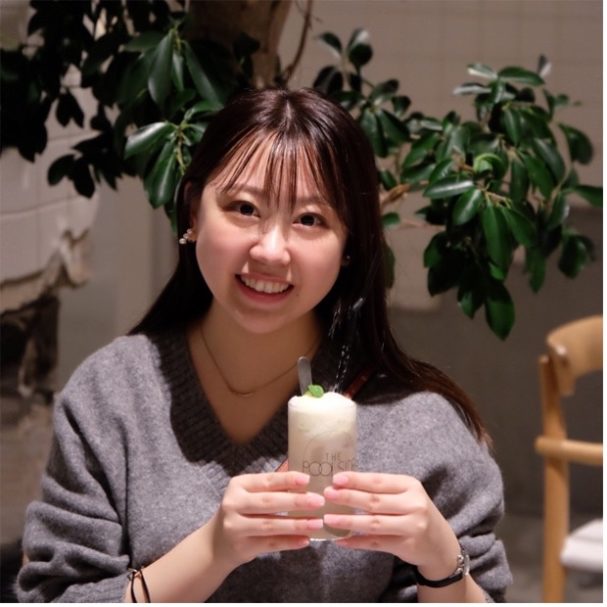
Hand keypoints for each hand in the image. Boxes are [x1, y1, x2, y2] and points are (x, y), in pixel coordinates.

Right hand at [209, 471, 324, 569]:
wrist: (216, 543)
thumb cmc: (240, 511)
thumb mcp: (249, 493)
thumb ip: (272, 483)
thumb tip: (301, 468)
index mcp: (238, 485)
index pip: (266, 480)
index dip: (287, 480)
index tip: (307, 479)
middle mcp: (234, 504)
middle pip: (269, 502)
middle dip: (296, 501)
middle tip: (319, 501)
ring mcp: (236, 527)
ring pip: (270, 525)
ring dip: (296, 524)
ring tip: (317, 523)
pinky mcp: (242, 547)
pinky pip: (270, 544)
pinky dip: (289, 542)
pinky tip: (305, 540)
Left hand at [323, 472, 460, 578]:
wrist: (440, 543)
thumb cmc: (415, 512)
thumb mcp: (405, 494)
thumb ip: (381, 489)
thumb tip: (344, 484)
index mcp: (410, 486)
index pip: (378, 481)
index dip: (356, 480)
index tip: (336, 479)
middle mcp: (413, 504)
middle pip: (374, 501)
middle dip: (348, 497)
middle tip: (327, 495)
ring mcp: (412, 526)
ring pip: (373, 523)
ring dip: (348, 521)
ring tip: (328, 519)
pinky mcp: (407, 546)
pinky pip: (376, 543)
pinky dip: (357, 542)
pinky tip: (340, 540)